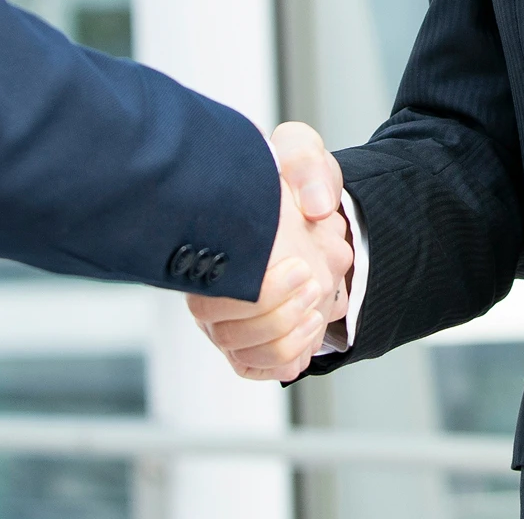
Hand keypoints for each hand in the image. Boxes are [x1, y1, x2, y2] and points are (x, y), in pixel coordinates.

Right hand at [186, 122, 352, 381]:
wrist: (310, 210)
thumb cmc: (291, 180)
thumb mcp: (302, 154)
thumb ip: (307, 165)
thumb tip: (316, 204)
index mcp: (207, 247)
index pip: (208, 291)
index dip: (258, 291)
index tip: (300, 265)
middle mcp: (207, 289)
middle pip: (220, 330)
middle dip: (274, 313)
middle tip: (311, 281)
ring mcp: (227, 319)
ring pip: (240, 352)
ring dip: (285, 336)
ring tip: (315, 304)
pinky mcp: (250, 342)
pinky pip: (260, 367)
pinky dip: (288, 357)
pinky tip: (311, 326)